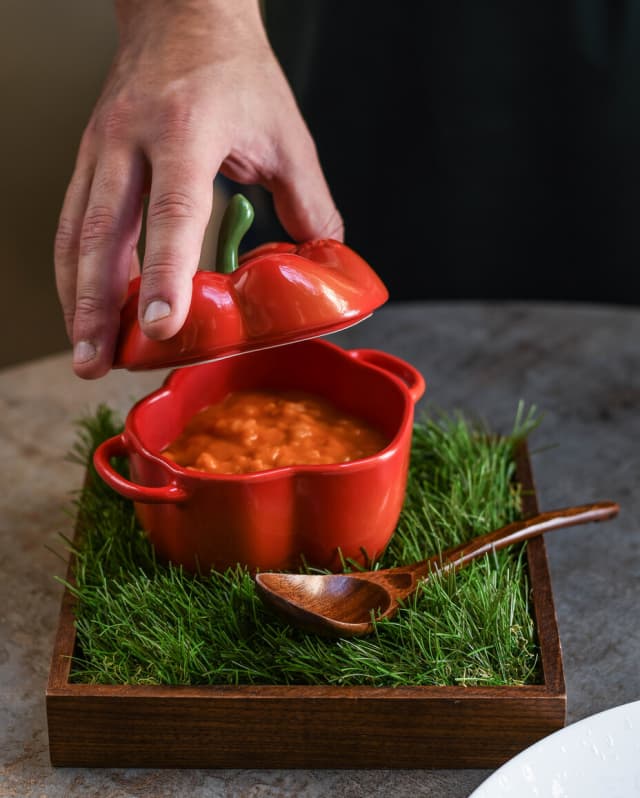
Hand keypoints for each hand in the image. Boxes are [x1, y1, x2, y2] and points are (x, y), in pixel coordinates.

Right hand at [54, 0, 342, 378]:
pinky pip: (71, 221)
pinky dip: (73, 271)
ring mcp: (101, 148)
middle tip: (98, 361)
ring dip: (76, 299)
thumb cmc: (234, 71)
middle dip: (97, 305)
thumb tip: (323, 258)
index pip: (173, 212)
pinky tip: (80, 306)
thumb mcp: (286, 133)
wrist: (183, 14)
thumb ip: (309, 200)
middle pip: (103, 232)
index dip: (164, 273)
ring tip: (85, 350)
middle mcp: (132, 140)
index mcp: (187, 130)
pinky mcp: (89, 158)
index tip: (161, 325)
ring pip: (76, 233)